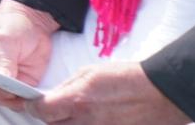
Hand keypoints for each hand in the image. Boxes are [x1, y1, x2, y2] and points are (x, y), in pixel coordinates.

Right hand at [0, 1, 57, 109]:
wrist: (34, 22)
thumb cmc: (13, 23)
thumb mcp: (5, 38)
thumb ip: (3, 60)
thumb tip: (2, 80)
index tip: (1, 85)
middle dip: (2, 94)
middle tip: (15, 92)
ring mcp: (6, 77)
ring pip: (4, 98)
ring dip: (15, 100)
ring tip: (25, 95)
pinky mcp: (22, 82)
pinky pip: (22, 97)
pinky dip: (27, 100)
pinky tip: (32, 96)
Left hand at [31, 61, 182, 122]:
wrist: (160, 94)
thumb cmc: (127, 79)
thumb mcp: (89, 73)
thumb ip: (67, 87)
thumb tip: (52, 97)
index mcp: (77, 101)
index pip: (40, 111)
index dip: (34, 107)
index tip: (35, 104)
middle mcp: (85, 122)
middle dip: (51, 118)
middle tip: (61, 109)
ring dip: (69, 124)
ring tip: (79, 114)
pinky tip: (95, 119)